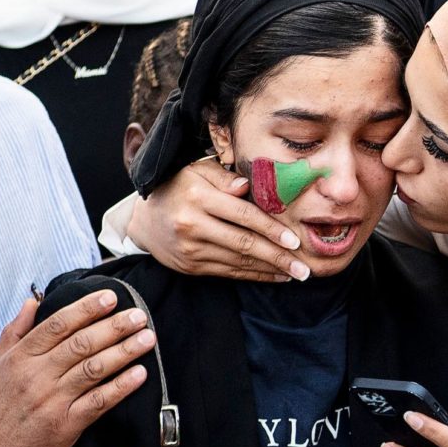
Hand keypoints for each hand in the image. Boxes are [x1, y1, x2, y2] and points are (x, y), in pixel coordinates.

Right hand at [0, 290, 152, 446]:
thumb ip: (15, 332)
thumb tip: (33, 301)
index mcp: (20, 359)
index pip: (58, 325)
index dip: (87, 309)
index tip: (110, 298)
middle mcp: (37, 376)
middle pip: (82, 344)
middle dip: (115, 326)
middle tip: (139, 315)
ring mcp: (52, 401)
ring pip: (94, 369)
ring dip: (125, 351)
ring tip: (147, 338)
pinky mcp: (65, 426)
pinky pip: (98, 402)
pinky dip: (121, 386)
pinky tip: (140, 374)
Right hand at [128, 161, 312, 281]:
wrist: (143, 219)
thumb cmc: (179, 186)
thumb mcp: (198, 170)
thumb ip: (225, 176)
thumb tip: (248, 186)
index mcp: (198, 197)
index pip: (243, 215)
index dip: (271, 229)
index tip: (295, 240)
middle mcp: (193, 225)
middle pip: (244, 243)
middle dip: (277, 257)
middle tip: (304, 268)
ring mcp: (191, 249)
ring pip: (238, 262)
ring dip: (269, 270)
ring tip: (295, 273)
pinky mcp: (191, 267)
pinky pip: (228, 273)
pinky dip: (253, 276)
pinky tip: (274, 276)